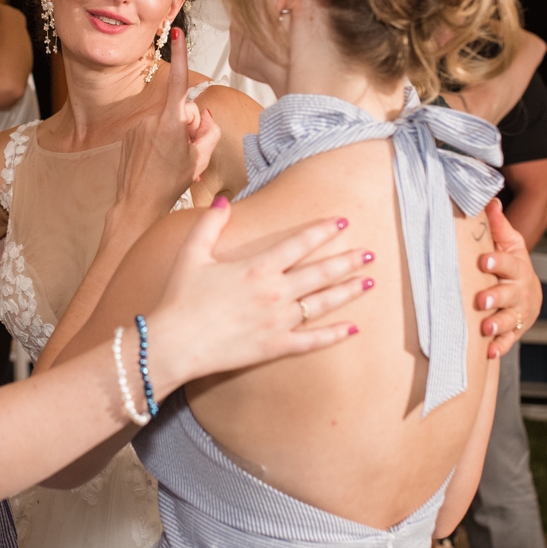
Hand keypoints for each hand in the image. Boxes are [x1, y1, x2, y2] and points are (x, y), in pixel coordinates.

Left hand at [113, 29, 219, 218]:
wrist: (137, 205)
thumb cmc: (170, 185)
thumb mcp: (200, 158)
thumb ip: (208, 131)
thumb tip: (204, 115)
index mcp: (171, 122)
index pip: (179, 81)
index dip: (181, 54)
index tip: (177, 31)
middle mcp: (151, 119)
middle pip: (181, 109)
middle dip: (190, 124)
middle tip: (189, 151)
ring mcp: (138, 126)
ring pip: (167, 120)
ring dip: (174, 134)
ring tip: (172, 161)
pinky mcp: (129, 135)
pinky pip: (152, 130)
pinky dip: (160, 141)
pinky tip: (158, 162)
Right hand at [145, 201, 367, 388]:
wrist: (175, 343)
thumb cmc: (180, 298)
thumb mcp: (192, 254)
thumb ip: (210, 224)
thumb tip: (224, 200)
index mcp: (257, 267)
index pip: (299, 243)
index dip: (323, 231)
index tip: (344, 222)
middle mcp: (274, 292)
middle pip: (321, 272)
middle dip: (348, 260)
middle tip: (371, 253)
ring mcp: (278, 321)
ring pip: (323, 303)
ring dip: (348, 291)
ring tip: (370, 282)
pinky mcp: (275, 347)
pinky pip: (312, 341)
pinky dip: (334, 335)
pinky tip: (353, 328)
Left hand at [475, 199, 542, 358]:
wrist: (529, 292)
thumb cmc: (513, 266)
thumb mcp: (508, 243)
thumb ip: (498, 225)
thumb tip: (489, 201)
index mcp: (517, 268)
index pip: (508, 263)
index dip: (497, 261)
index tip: (484, 260)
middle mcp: (519, 291)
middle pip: (510, 294)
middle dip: (496, 297)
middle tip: (481, 300)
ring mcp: (517, 312)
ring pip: (510, 319)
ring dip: (498, 324)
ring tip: (485, 328)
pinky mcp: (513, 331)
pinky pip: (508, 341)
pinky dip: (500, 347)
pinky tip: (489, 350)